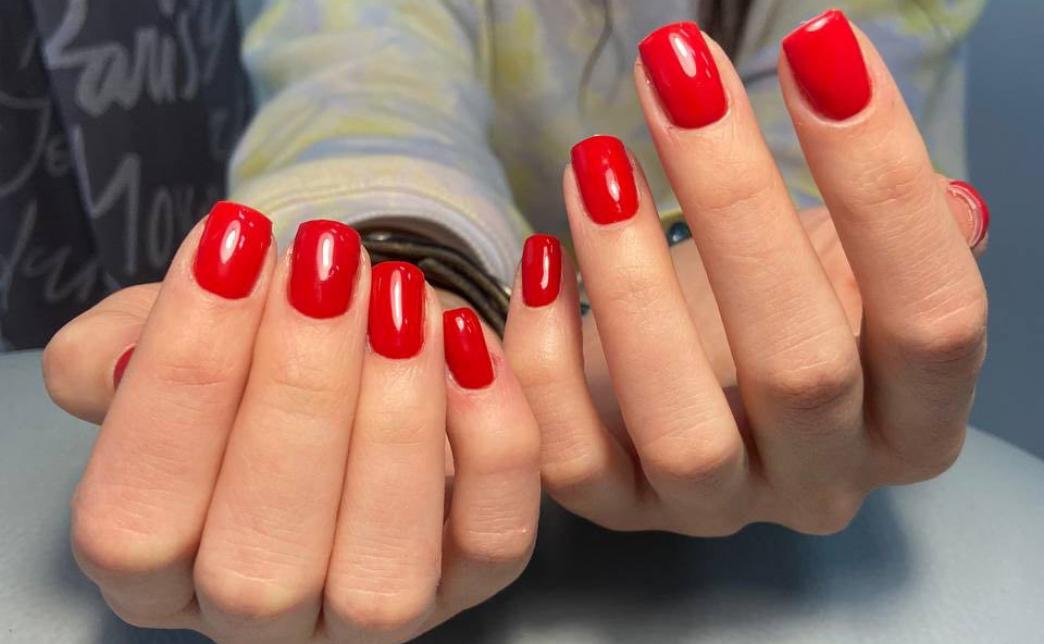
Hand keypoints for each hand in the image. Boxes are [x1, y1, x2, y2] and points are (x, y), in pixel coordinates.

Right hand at [43, 208, 539, 642]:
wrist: (346, 353)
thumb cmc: (246, 356)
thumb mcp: (156, 340)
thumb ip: (115, 353)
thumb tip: (130, 360)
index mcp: (155, 571)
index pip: (138, 522)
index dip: (183, 383)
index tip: (233, 247)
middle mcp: (258, 617)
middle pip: (263, 567)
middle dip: (298, 395)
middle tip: (325, 267)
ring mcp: (370, 617)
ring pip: (384, 578)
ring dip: (396, 424)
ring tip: (398, 294)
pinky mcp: (469, 580)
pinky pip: (496, 541)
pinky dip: (492, 440)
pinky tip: (465, 341)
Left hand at [504, 13, 987, 535]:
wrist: (687, 384)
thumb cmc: (770, 311)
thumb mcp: (845, 275)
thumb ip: (891, 245)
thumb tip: (953, 206)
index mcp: (912, 424)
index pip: (934, 320)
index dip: (883, 186)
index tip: (821, 51)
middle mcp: (824, 481)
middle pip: (802, 369)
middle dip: (738, 206)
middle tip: (680, 76)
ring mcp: (719, 510)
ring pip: (683, 429)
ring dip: (632, 285)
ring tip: (596, 162)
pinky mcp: (622, 512)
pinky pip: (573, 461)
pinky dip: (547, 360)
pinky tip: (542, 259)